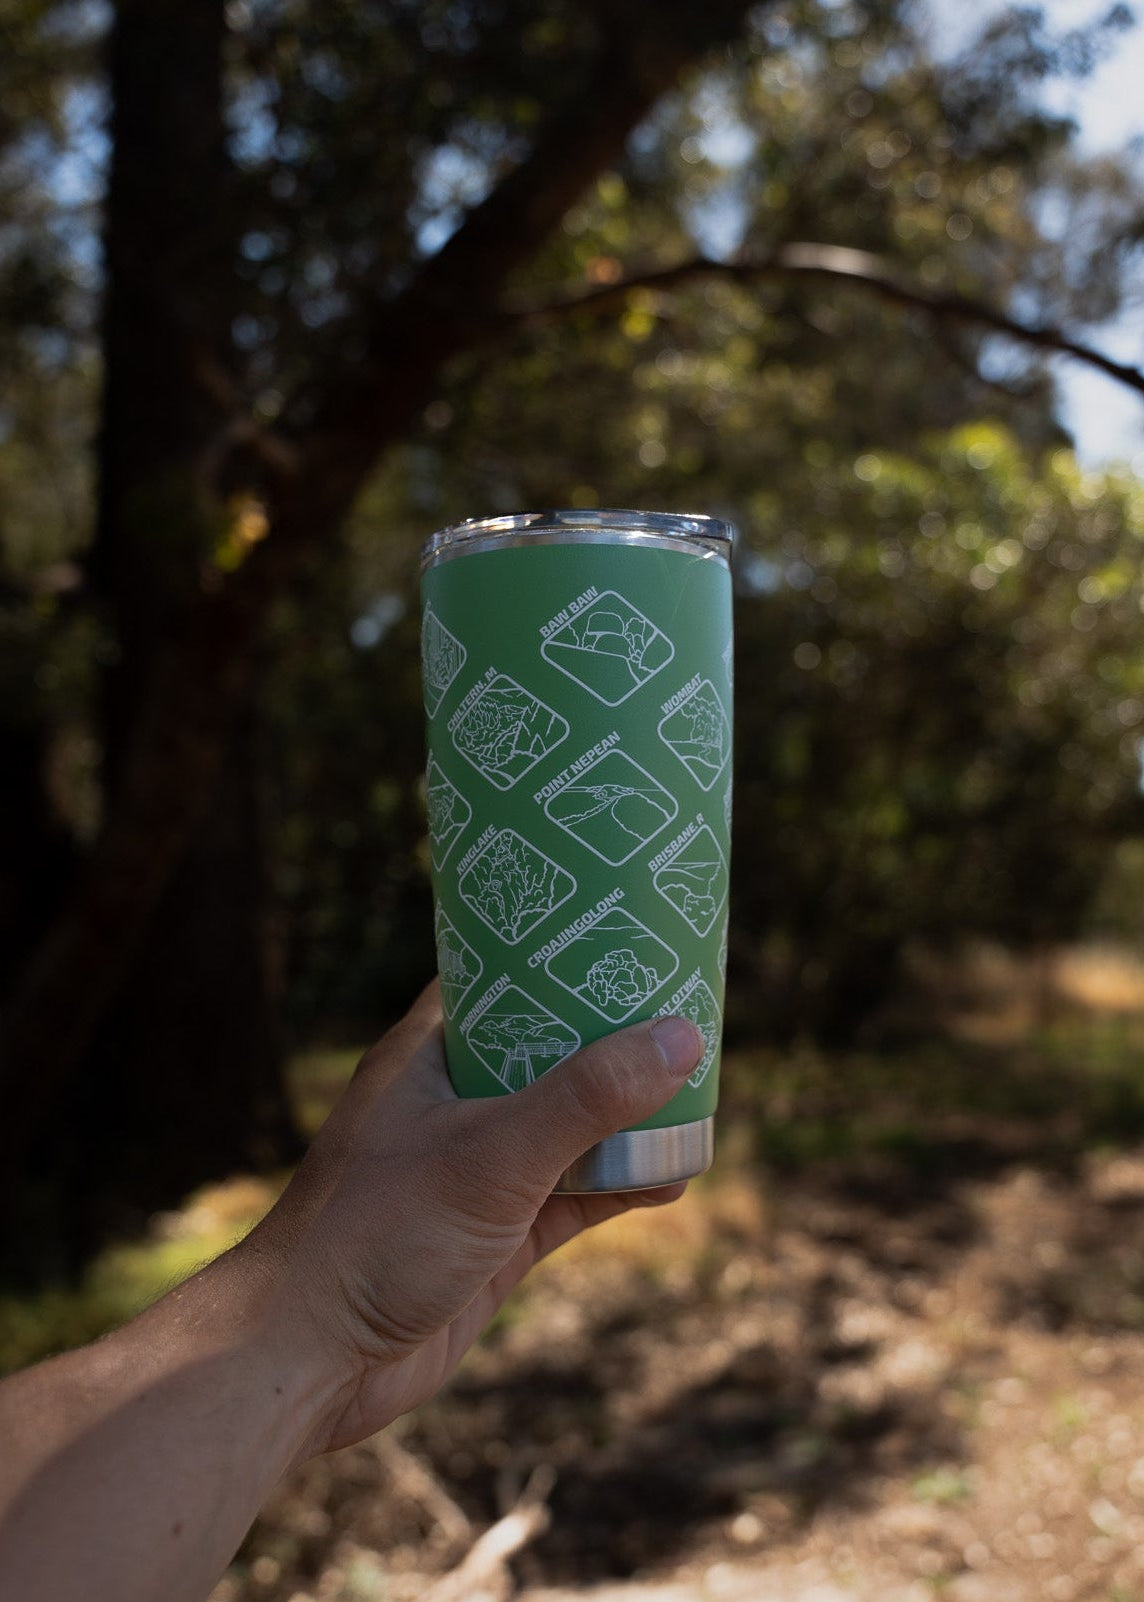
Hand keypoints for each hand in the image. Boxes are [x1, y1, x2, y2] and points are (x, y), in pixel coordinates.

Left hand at [252, 981, 704, 1460]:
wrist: (309, 1361)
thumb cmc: (375, 1234)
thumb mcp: (492, 1153)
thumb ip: (585, 1098)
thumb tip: (680, 1038)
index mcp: (430, 1051)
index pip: (501, 974)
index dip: (562, 951)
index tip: (629, 931)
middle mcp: (454, 1101)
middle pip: (548, 1049)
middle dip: (612, 1035)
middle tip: (687, 1006)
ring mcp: (476, 1169)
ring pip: (568, 1125)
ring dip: (626, 1115)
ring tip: (700, 1088)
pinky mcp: (495, 1233)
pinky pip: (572, 1193)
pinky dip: (620, 1184)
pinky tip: (674, 1177)